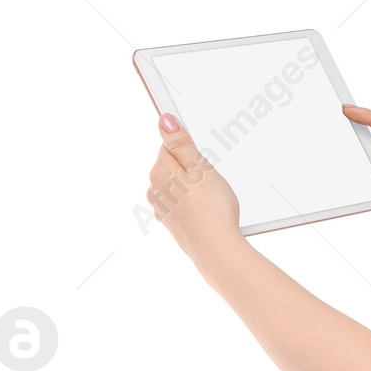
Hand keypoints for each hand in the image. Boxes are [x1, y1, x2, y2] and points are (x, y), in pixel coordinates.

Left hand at [147, 113, 243, 261]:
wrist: (216, 249)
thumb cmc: (213, 209)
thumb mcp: (201, 168)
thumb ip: (181, 143)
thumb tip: (164, 120)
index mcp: (160, 171)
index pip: (170, 146)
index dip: (191, 151)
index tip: (203, 161)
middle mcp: (154, 189)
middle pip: (174, 166)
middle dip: (193, 169)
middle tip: (211, 182)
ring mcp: (161, 208)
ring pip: (178, 185)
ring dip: (193, 187)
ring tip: (212, 199)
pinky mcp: (171, 222)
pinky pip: (181, 203)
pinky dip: (193, 204)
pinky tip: (206, 212)